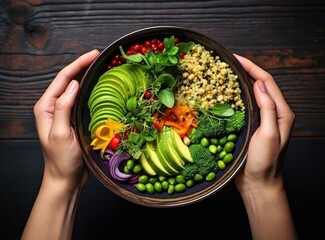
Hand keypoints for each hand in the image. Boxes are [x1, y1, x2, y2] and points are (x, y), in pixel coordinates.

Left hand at [34, 49, 99, 190]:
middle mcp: (54, 106)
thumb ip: (64, 107)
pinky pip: (83, 100)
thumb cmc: (61, 160)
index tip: (94, 54)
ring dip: (88, 77)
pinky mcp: (74, 119)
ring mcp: (65, 113)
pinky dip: (91, 91)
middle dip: (83, 66)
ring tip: (102, 67)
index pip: (63, 79)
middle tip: (100, 57)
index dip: (78, 64)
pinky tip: (101, 87)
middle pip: (69, 80)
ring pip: (77, 89)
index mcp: (46, 107)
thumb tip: (74, 84)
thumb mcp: (60, 133)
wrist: (66, 178)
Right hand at [234, 54, 294, 192]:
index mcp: (282, 112)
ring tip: (227, 73)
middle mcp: (274, 113)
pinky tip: (225, 93)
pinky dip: (236, 95)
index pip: (267, 82)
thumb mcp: (269, 135)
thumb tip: (259, 84)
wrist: (259, 183)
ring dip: (241, 81)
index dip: (252, 67)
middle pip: (260, 84)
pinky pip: (245, 105)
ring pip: (252, 94)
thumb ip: (268, 109)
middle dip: (246, 70)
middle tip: (229, 62)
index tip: (236, 58)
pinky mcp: (252, 126)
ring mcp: (262, 119)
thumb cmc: (266, 162)